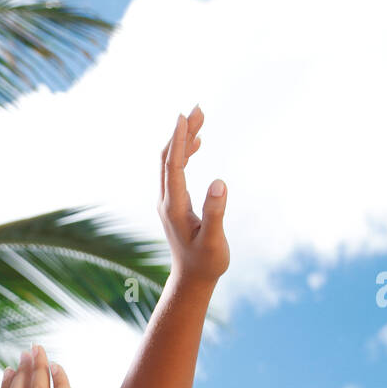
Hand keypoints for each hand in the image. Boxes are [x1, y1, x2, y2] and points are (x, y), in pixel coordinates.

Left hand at [158, 105, 229, 283]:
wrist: (192, 279)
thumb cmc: (207, 262)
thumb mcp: (214, 240)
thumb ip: (216, 212)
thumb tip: (220, 182)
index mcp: (174, 207)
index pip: (173, 166)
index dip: (179, 140)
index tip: (184, 116)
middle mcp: (166, 201)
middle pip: (169, 158)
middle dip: (182, 132)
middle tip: (198, 107)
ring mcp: (168, 201)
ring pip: (171, 162)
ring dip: (184, 139)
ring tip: (200, 116)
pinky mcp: (174, 203)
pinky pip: (175, 170)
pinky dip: (185, 152)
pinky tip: (198, 142)